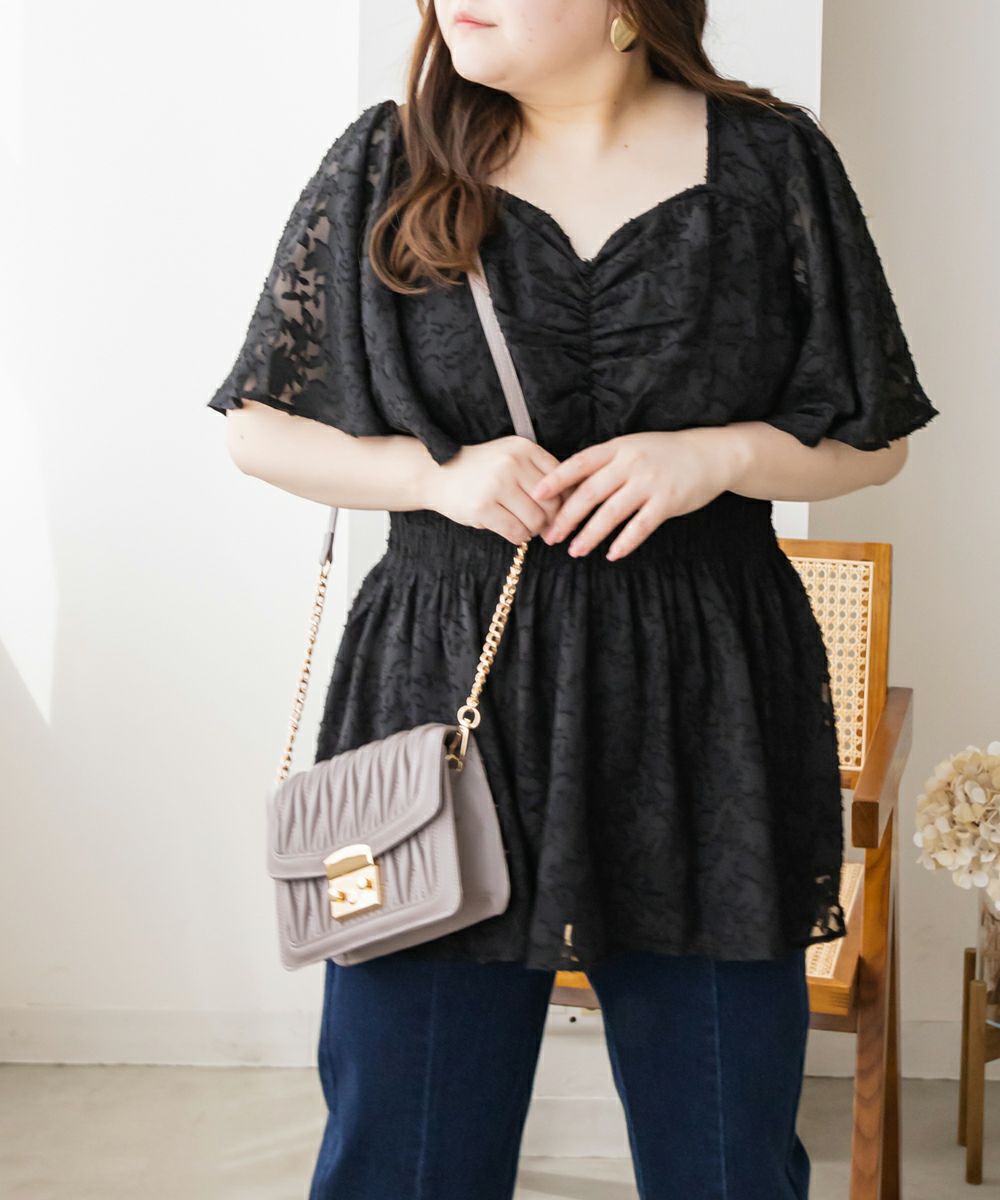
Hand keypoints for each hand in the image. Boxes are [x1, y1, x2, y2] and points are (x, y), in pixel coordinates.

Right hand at [423, 435, 567, 544]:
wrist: (436, 473)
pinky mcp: (483, 507)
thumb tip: (574, 503)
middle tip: (541, 524)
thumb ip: (539, 474)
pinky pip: (516, 532)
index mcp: (524, 448)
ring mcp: (496, 484)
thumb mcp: (511, 459)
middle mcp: (512, 463)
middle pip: (552, 503)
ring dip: (533, 530)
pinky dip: (518, 537)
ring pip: (536, 520)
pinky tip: (511, 531)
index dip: (564, 500)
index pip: (562, 480)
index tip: (558, 511)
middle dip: (550, 519)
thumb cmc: (481, 472)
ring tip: (524, 526)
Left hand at [530, 428, 748, 559]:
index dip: (556, 480)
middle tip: (550, 537)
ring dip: (590, 535)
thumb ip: (604, 464)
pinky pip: (640, 526)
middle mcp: (631, 464)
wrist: (709, 454)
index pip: (579, 464)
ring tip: (575, 551)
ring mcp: (649, 482)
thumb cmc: (663, 454)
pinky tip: (611, 554)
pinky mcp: (667, 502)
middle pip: (590, 493)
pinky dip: (624, 542)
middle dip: (567, 517)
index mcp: (617, 448)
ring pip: (611, 513)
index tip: (536, 496)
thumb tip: (568, 487)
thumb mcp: (631, 448)